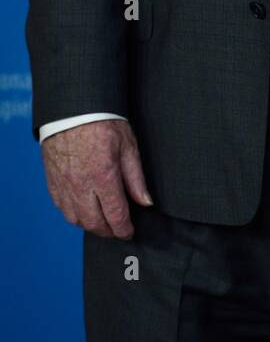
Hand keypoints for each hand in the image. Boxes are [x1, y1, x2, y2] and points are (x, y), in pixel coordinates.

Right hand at [41, 118, 152, 238]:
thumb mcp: (128, 145)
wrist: (71, 108)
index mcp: (104, 176)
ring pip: (76, 220)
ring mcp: (64, 185)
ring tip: (102, 221)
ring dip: (90, 225)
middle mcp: (81, 185)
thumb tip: (145, 202)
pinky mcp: (52, 181)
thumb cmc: (103, 122)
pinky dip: (74, 215)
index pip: (115, 216)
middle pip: (94, 223)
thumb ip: (136, 177)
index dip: (124, 229)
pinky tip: (83, 210)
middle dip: (108, 232)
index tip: (129, 233)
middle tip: (117, 230)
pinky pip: (62, 208)